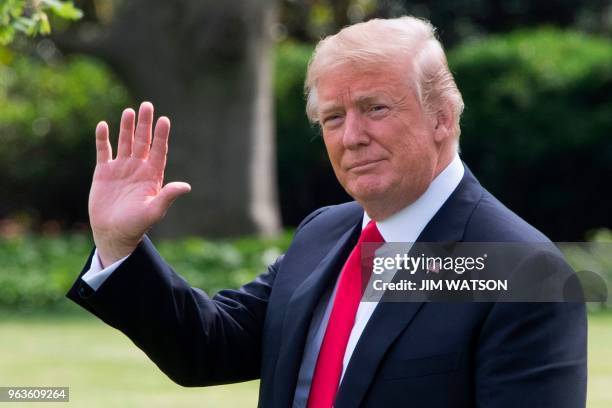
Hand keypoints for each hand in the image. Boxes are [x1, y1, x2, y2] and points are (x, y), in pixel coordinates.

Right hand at [89, 102, 190, 266]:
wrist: (114, 233)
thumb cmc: (136, 225)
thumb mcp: (154, 211)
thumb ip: (167, 196)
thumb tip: (186, 187)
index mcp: (152, 175)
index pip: (158, 150)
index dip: (161, 135)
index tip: (164, 119)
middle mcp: (138, 168)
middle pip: (142, 141)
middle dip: (145, 124)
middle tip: (147, 105)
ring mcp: (121, 168)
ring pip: (124, 142)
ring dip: (127, 127)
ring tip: (129, 111)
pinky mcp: (104, 172)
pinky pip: (103, 151)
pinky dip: (102, 139)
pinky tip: (103, 125)